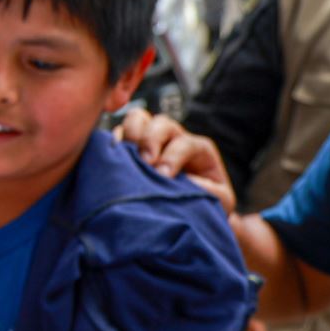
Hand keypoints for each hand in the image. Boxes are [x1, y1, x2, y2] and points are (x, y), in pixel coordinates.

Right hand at [113, 107, 236, 213]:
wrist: (187, 211)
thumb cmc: (204, 201)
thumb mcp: (218, 199)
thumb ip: (210, 191)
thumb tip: (187, 182)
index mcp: (198, 149)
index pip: (186, 142)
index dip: (173, 156)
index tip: (163, 175)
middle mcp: (174, 138)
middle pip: (161, 123)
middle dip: (151, 139)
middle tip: (145, 162)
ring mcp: (151, 140)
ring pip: (138, 119)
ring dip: (130, 134)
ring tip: (124, 155)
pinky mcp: (131, 147)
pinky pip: (119, 132)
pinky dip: (113, 141)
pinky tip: (111, 157)